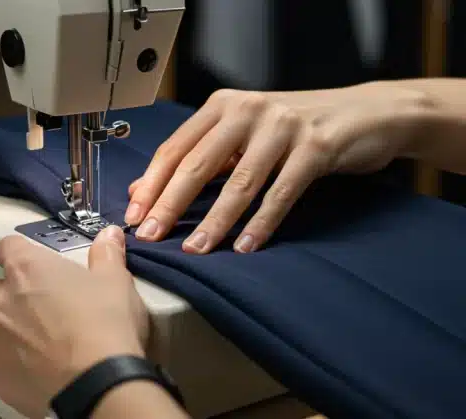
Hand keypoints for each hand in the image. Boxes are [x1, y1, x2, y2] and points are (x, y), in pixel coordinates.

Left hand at [0, 226, 147, 418]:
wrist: (99, 387)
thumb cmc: (104, 328)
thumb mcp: (115, 282)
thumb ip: (106, 255)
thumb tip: (109, 237)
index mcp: (25, 270)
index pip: (9, 247)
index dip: (25, 254)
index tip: (42, 264)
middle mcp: (1, 303)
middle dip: (18, 295)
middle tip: (52, 305)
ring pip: (0, 329)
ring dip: (19, 331)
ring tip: (55, 342)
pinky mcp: (1, 379)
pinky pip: (7, 366)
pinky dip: (23, 366)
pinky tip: (50, 369)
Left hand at [125, 84, 430, 252]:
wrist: (365, 113)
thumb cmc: (294, 128)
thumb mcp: (240, 137)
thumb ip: (197, 160)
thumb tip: (142, 190)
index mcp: (222, 105)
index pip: (175, 148)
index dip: (151, 185)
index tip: (134, 216)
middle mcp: (248, 110)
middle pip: (198, 164)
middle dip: (170, 205)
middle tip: (152, 237)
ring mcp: (283, 126)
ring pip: (239, 182)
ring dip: (214, 221)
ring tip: (196, 249)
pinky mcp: (316, 147)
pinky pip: (281, 192)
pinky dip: (262, 222)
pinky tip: (246, 246)